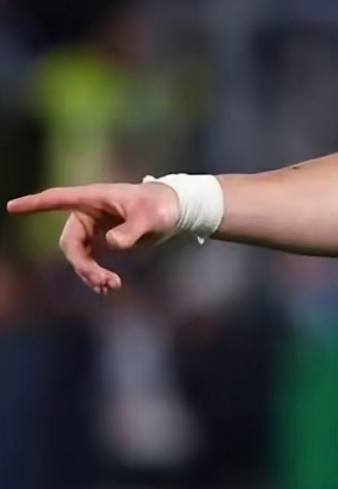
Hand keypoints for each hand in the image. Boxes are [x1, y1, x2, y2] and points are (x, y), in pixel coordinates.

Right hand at [6, 181, 179, 293]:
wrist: (171, 211)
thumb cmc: (159, 206)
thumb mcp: (150, 217)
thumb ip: (132, 230)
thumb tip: (112, 244)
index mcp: (92, 199)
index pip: (57, 200)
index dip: (34, 204)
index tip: (12, 208)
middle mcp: (86, 214)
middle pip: (70, 243)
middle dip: (83, 265)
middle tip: (104, 281)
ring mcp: (92, 230)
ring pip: (79, 257)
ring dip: (90, 274)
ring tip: (112, 286)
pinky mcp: (100, 242)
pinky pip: (89, 263)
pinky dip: (96, 276)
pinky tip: (107, 288)